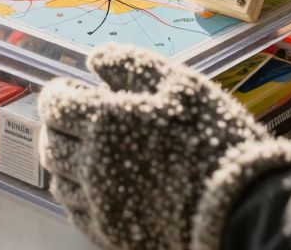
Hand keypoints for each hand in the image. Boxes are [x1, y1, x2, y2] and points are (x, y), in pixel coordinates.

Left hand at [39, 45, 290, 249]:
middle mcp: (92, 164)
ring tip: (89, 153)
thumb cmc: (212, 135)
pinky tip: (101, 185)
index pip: (55, 106)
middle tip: (78, 121)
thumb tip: (94, 59)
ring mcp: (100, 203)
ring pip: (60, 182)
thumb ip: (131, 66)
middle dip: (59, 128)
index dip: (58, 95)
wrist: (239, 202)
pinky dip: (80, 195)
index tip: (70, 91)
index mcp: (104, 122)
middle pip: (52, 144)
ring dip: (67, 163)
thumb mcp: (178, 84)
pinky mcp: (113, 232)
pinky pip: (77, 213)